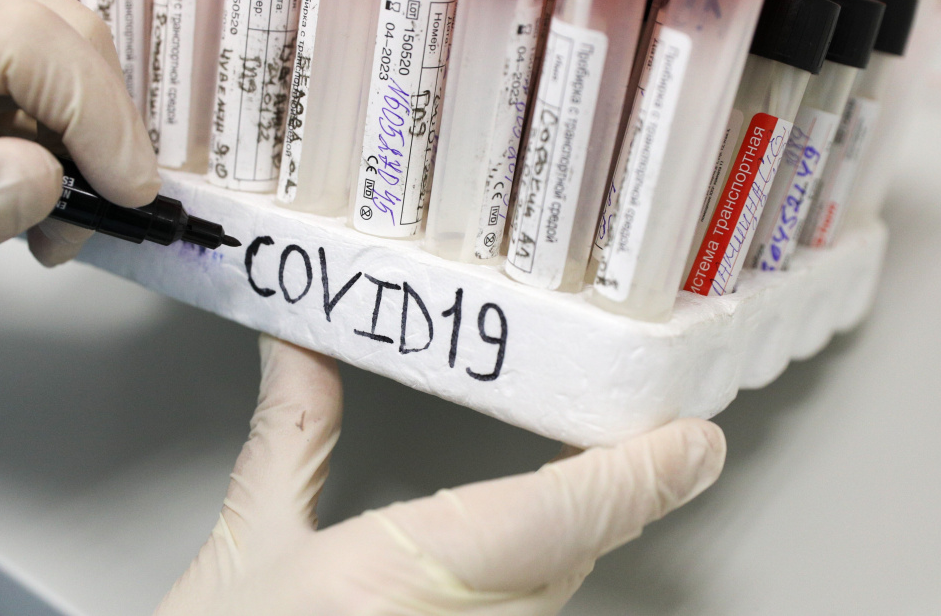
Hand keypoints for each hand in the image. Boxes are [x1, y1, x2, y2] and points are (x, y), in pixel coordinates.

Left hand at [0, 0, 157, 300]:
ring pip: (69, 46)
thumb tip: (41, 177)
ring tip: (51, 223)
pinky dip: (69, 131)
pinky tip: (39, 186)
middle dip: (97, 133)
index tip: (127, 191)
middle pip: (57, 31)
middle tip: (87, 224)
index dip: (90, 110)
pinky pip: (54, 61)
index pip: (14, 35)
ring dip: (86, 140)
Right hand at [155, 334, 725, 615]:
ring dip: (580, 535)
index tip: (693, 442)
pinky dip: (542, 576)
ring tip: (614, 475)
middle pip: (572, 553)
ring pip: (554, 593)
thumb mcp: (247, 548)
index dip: (635, 476)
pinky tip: (533, 550)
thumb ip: (292, 438)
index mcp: (403, 576)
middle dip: (615, 492)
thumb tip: (303, 349)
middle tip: (660, 437)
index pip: (558, 516)